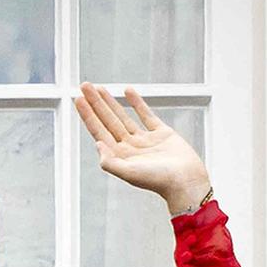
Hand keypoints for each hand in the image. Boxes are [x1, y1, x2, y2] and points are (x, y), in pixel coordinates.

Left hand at [73, 84, 209, 211]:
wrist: (187, 181)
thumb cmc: (160, 181)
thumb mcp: (129, 173)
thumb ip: (110, 162)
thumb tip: (96, 143)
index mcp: (120, 156)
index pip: (99, 131)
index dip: (88, 115)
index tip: (78, 99)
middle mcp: (130, 147)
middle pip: (108, 120)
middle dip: (96, 103)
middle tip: (85, 85)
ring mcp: (145, 139)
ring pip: (123, 116)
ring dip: (111, 102)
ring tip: (99, 88)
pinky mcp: (162, 134)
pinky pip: (146, 115)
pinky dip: (137, 103)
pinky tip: (127, 92)